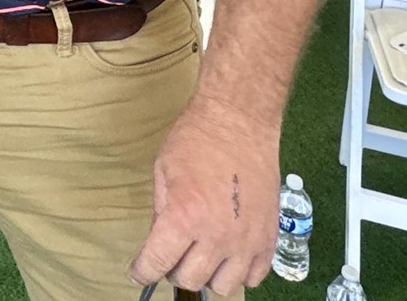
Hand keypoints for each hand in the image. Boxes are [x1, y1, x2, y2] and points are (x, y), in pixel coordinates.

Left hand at [128, 94, 279, 297]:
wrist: (239, 122)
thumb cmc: (196, 139)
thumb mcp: (163, 170)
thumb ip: (160, 211)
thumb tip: (159, 240)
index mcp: (184, 217)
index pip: (157, 263)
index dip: (142, 272)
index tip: (137, 273)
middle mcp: (216, 236)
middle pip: (189, 280)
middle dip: (172, 270)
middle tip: (170, 254)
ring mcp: (246, 242)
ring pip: (223, 286)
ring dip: (207, 275)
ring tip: (201, 254)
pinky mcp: (268, 239)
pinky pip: (254, 278)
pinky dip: (238, 272)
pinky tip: (228, 253)